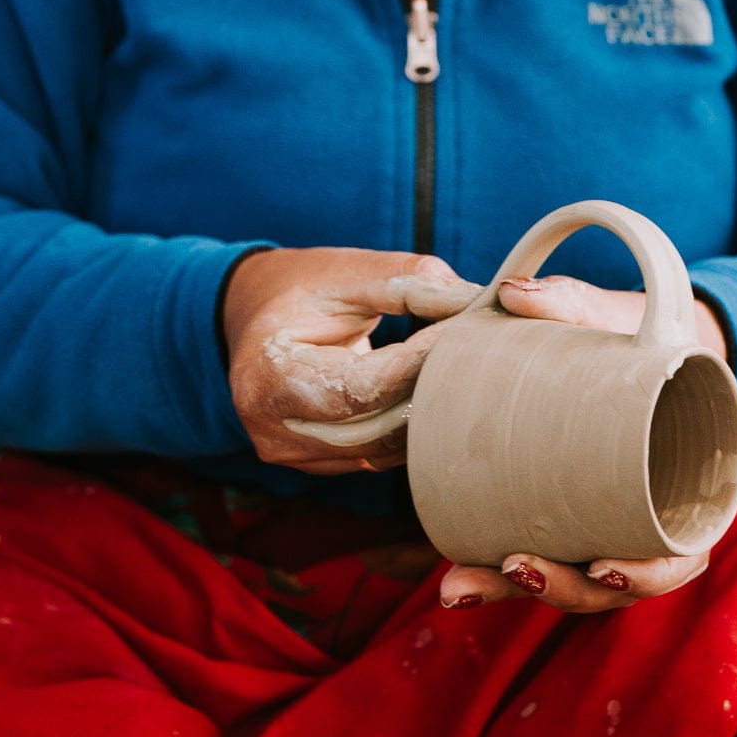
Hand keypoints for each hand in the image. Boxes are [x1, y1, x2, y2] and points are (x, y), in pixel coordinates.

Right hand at [222, 247, 482, 474]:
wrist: (257, 318)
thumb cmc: (303, 287)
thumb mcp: (351, 271)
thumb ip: (414, 285)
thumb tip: (479, 303)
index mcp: (269, 379)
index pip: (364, 385)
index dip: (422, 361)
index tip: (469, 331)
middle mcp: (274, 431)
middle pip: (377, 427)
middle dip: (432, 388)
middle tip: (480, 351)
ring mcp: (293, 456)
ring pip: (383, 450)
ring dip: (428, 411)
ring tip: (464, 369)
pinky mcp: (317, 465)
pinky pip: (378, 455)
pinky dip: (409, 425)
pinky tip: (437, 393)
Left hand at [438, 272, 729, 613]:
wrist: (636, 337)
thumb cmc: (639, 334)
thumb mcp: (619, 315)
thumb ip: (570, 302)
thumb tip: (511, 292)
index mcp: (688, 487)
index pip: (679, 555)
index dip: (646, 573)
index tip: (603, 565)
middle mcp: (650, 521)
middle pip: (615, 582)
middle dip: (563, 587)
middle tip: (517, 566)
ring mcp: (609, 524)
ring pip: (570, 582)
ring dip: (517, 591)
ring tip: (461, 585)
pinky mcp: (570, 517)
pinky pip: (543, 557)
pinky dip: (500, 575)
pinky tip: (454, 582)